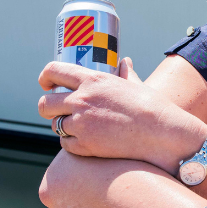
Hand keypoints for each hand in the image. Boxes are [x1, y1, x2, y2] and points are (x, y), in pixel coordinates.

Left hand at [38, 59, 206, 174]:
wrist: (161, 133)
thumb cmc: (152, 106)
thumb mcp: (135, 85)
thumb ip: (125, 74)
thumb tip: (125, 62)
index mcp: (92, 80)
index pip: (54, 71)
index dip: (45, 77)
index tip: (46, 83)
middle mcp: (82, 100)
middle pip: (45, 103)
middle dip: (48, 108)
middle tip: (57, 111)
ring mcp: (81, 124)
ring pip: (55, 126)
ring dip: (62, 127)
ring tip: (76, 128)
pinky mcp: (85, 145)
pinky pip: (66, 145)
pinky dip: (72, 144)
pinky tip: (84, 142)